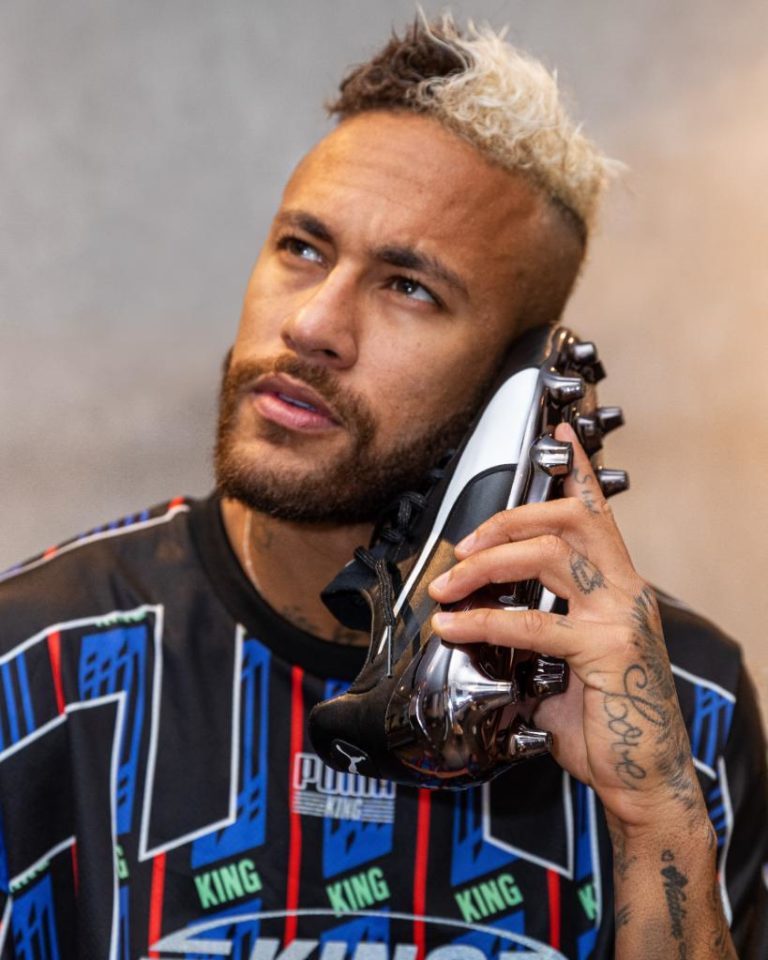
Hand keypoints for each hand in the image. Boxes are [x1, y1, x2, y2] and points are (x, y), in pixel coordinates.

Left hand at [428, 422, 705, 834]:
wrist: (644, 781)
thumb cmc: (607, 724)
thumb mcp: (565, 667)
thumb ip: (534, 637)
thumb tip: (480, 628)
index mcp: (620, 587)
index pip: (597, 514)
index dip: (576, 470)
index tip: (557, 432)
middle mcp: (626, 591)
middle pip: (567, 520)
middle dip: (507, 519)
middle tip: (463, 546)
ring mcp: (621, 616)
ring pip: (550, 554)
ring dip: (489, 562)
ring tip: (449, 583)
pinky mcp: (608, 649)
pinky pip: (534, 621)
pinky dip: (484, 619)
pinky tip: (454, 626)